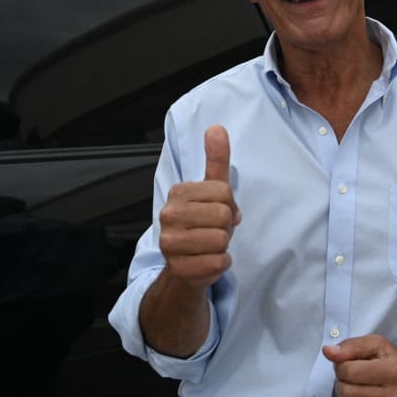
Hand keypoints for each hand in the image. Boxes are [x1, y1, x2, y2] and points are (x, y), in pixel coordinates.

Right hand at [157, 125, 240, 290]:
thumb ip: (216, 159)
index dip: (229, 205)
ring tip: (209, 246)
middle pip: (223, 215)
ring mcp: (170, 244)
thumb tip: (216, 127)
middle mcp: (168, 216)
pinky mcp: (178, 269)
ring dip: (223, 246)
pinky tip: (206, 261)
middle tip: (214, 230)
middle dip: (226, 226)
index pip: (224, 192)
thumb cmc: (202, 225)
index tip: (216, 212)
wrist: (186, 266)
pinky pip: (219, 262)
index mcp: (177, 193)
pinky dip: (221, 264)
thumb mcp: (212, 190)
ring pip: (222, 240)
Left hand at [322, 335, 396, 396]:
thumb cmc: (395, 359)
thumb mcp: (377, 344)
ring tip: (359, 386)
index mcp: (393, 371)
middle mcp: (394, 396)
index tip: (350, 361)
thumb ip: (351, 346)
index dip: (342, 364)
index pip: (347, 371)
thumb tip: (327, 352)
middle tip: (352, 375)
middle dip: (342, 381)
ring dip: (347, 396)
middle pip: (345, 392)